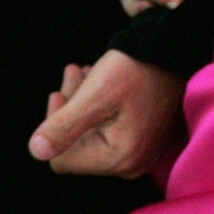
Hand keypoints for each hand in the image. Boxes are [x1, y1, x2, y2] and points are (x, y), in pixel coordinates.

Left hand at [28, 49, 184, 177]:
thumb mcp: (97, 93)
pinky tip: (99, 80)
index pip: (62, 158)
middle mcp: (132, 164)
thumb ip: (65, 125)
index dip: (54, 124)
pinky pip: (111, 130)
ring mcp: (142, 153)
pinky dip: (100, 106)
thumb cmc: (138, 68)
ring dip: (82, 101)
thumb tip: (36, 150)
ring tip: (85, 71)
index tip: (60, 90)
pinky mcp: (147, 140)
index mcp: (119, 158)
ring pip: (93, 135)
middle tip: (73, 72)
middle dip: (69, 108)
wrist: (177, 49)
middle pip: (78, 146)